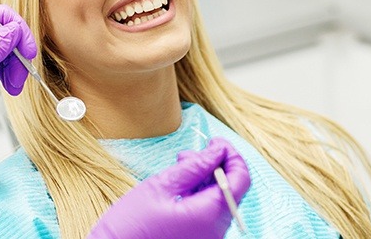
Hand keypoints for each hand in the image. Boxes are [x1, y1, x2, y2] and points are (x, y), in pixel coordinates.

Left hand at [0, 5, 36, 143]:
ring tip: (14, 86)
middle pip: (5, 33)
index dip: (18, 29)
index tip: (27, 50)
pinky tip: (9, 86)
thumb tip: (13, 30)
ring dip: (15, 66)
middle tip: (22, 76)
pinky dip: (8, 73)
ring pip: (5, 48)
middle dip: (18, 54)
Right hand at [87, 137, 250, 238]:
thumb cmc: (130, 225)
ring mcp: (208, 238)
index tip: (214, 141)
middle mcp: (216, 231)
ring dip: (206, 179)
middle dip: (214, 165)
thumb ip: (194, 167)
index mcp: (209, 215)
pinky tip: (180, 186)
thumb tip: (217, 150)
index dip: (230, 155)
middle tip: (188, 154)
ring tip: (180, 168)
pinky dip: (200, 195)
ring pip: (220, 200)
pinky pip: (209, 213)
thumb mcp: (161, 186)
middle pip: (231, 189)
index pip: (240, 179)